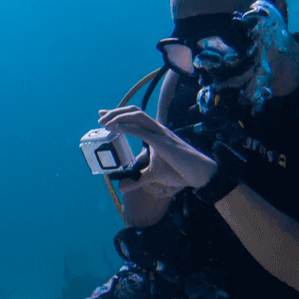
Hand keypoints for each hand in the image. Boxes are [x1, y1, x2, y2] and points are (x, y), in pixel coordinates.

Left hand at [99, 105, 216, 190]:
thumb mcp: (153, 175)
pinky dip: (128, 128)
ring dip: (119, 117)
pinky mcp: (162, 142)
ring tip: (104, 122)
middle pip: (135, 111)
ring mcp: (160, 134)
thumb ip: (137, 180)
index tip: (103, 113)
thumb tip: (121, 187)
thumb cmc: (180, 171)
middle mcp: (157, 129)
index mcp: (155, 133)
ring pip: (137, 116)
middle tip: (100, 117)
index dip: (118, 113)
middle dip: (116, 112)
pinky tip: (116, 128)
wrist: (199, 172)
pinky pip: (143, 131)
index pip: (135, 117)